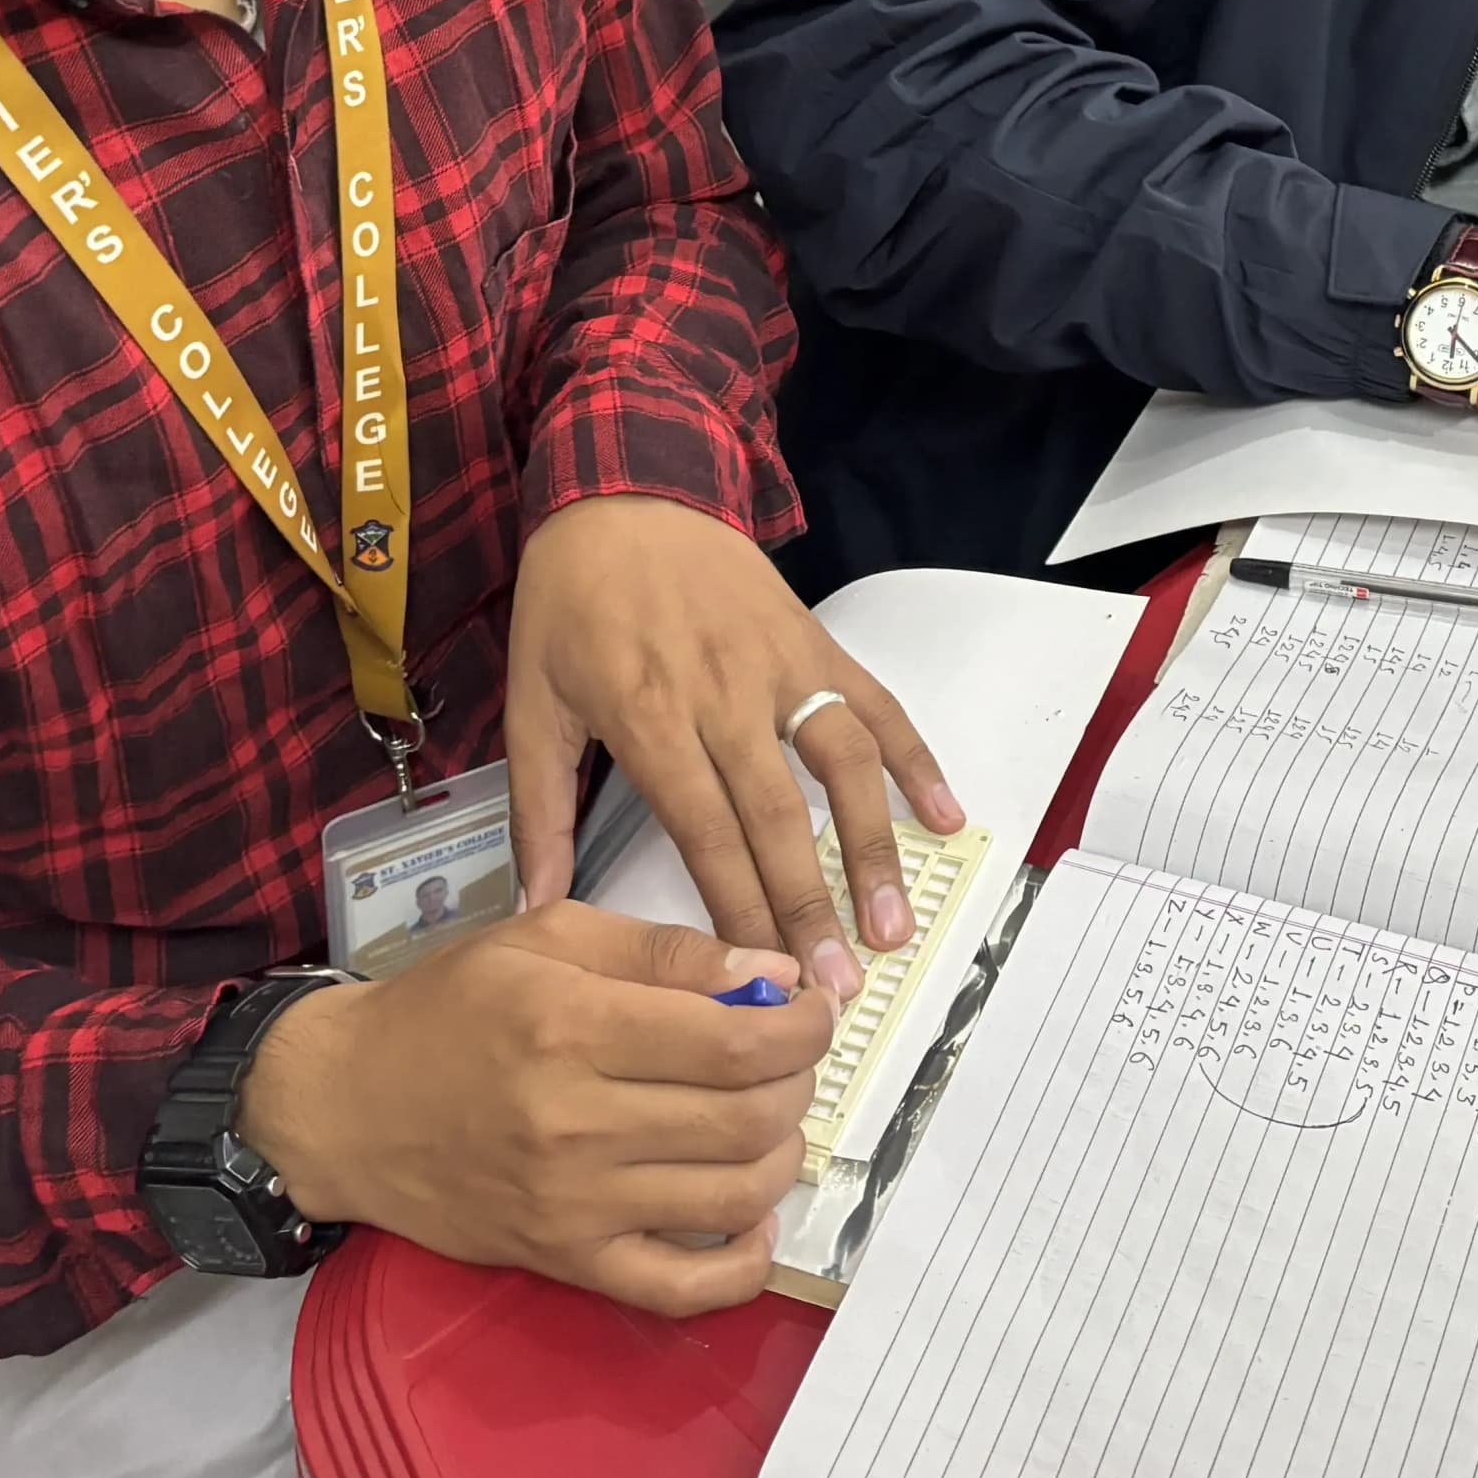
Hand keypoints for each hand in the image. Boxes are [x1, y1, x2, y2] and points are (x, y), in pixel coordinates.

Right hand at [235, 898, 828, 1313]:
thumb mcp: (546, 936)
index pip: (737, 1042)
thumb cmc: (448, 1008)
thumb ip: (665, 951)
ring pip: (735, 1196)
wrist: (344, 1106)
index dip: (804, 1026)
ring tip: (770, 1119)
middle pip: (748, 1118)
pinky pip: (680, 1288)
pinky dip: (742, 1264)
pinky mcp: (565, 1261)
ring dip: (783, 1155)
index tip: (813, 1009)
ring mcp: (574, 1204)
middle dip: (798, 1083)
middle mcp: (577, 1122)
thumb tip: (774, 975)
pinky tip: (755, 1220)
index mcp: (573, 1026)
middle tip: (790, 1059)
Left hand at [504, 495, 957, 1007]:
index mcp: (649, 717)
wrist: (625, 488)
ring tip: (894, 923)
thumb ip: (536, 810)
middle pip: (779, 818)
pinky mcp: (815, 643)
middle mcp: (724, 696)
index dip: (739, 911)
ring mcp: (780, 667)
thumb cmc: (569, 602)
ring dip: (874, 847)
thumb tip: (535, 909)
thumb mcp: (530, 701)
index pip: (705, 833)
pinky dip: (917, 759)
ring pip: (843, 766)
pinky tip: (947, 815)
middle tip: (838, 989)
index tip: (763, 981)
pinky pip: (876, 705)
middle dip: (810, 908)